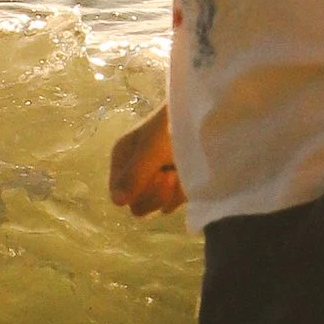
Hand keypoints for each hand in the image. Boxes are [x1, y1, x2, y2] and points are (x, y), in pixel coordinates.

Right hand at [108, 103, 181, 219]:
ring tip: (180, 173)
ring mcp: (155, 179)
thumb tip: (117, 202)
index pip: (119, 195)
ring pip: (155, 207)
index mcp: (123, 158)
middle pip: (137, 205)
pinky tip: (189, 178)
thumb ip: (135, 174)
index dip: (138, 192)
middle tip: (170, 174)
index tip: (157, 175)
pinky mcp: (173, 186)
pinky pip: (171, 204)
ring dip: (170, 194)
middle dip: (155, 194)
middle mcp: (135, 171)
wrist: (207, 116)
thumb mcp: (152, 148)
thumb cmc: (174, 125)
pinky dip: (181, 194)